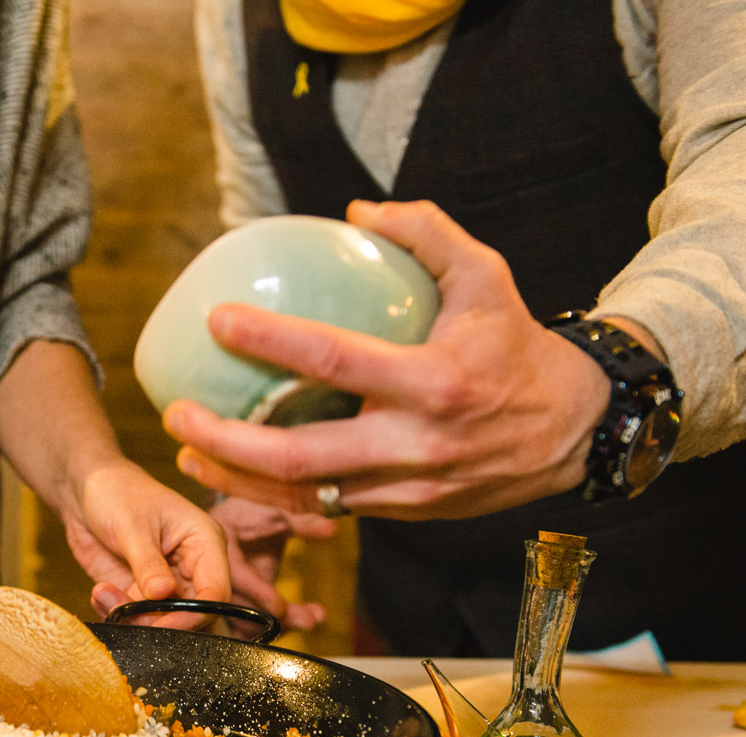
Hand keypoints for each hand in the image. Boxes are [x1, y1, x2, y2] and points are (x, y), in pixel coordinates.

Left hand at [65, 460, 231, 630]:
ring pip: (163, 620)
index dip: (194, 615)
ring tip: (104, 594)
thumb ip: (148, 563)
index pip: (216, 591)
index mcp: (205, 543)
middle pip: (193, 614)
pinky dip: (118, 613)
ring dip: (133, 618)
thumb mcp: (133, 526)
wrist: (87, 491)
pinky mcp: (142, 592)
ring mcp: (168, 582)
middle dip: (160, 621)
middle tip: (128, 615)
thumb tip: (162, 595)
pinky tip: (100, 593)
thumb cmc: (117, 492)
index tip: (164, 626)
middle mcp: (193, 567)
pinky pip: (137, 617)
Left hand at [162, 200, 612, 520]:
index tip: (217, 320)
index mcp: (433, 381)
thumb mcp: (487, 277)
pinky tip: (234, 471)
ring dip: (236, 478)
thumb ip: (425, 233)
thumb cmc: (517, 346)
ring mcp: (408, 488)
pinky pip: (328, 509)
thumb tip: (357, 210)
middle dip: (227, 440)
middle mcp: (416, 444)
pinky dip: (275, 495)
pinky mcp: (405, 512)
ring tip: (187, 449)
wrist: (574, 432)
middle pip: (300, 456)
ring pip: (305, 495)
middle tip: (176, 414)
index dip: (269, 340)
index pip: (333, 359)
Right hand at [208, 496, 333, 633]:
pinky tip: (300, 622)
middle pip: (243, 608)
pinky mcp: (237, 607)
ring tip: (313, 618)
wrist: (231, 525)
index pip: (238, 577)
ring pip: (246, 623)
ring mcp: (226, 595)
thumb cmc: (250, 516)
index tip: (281, 608)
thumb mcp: (275, 514)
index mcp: (222, 550)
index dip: (259, 594)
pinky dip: (272, 630)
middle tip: (309, 620)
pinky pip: (248, 628)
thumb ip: (303, 524)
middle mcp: (220, 577)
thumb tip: (332, 529)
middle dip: (277, 618)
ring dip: (281, 626)